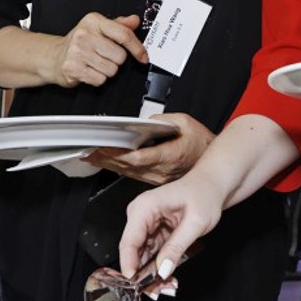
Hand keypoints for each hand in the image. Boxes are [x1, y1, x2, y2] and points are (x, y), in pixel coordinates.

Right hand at [50, 13, 145, 88]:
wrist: (54, 57)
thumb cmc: (79, 43)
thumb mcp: (98, 28)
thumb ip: (118, 25)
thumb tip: (135, 20)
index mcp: (94, 21)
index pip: (124, 35)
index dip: (137, 48)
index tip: (143, 57)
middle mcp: (84, 35)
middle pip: (120, 56)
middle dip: (116, 61)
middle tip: (104, 57)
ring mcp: (77, 52)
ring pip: (112, 70)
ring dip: (107, 70)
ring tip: (95, 64)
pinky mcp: (73, 68)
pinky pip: (100, 79)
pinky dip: (98, 79)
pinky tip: (89, 71)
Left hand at [88, 112, 214, 184]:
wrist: (211, 159)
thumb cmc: (200, 142)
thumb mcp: (183, 121)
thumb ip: (160, 120)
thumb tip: (142, 123)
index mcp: (170, 156)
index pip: (137, 157)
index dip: (117, 154)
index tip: (102, 148)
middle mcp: (162, 170)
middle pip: (128, 167)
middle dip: (106, 159)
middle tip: (88, 151)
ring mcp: (158, 178)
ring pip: (128, 173)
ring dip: (108, 165)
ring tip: (91, 157)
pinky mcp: (156, 180)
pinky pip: (133, 175)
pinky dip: (118, 168)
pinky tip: (107, 163)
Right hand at [119, 170, 227, 279]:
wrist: (212, 186)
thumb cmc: (205, 195)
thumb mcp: (195, 223)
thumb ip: (177, 246)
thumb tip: (162, 270)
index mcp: (145, 207)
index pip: (129, 241)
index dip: (129, 264)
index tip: (134, 284)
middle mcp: (140, 214)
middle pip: (133, 249)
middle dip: (141, 271)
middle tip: (155, 291)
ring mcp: (145, 222)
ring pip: (141, 254)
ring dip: (150, 271)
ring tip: (163, 287)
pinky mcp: (153, 230)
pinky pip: (150, 252)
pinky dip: (157, 264)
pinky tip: (166, 276)